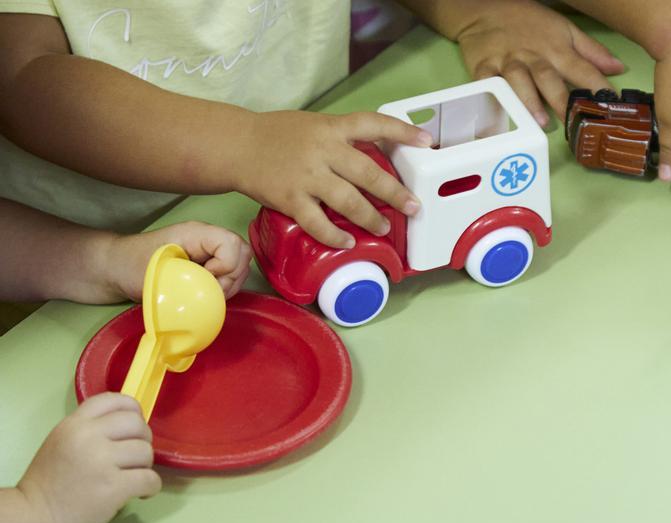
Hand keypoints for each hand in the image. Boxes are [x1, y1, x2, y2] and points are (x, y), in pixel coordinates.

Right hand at [17, 393, 160, 522]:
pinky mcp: (114, 486)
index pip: (114, 400)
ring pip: (146, 452)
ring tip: (132, 477)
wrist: (35, 517)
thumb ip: (89, 431)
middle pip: (137, 424)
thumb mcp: (61, 442)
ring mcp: (102, 461)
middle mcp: (88, 437)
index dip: (132, 410)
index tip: (133, 427)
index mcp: (74, 424)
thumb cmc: (49, 482)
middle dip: (143, 441)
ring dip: (145, 466)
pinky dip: (151, 487)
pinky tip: (140, 493)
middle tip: (134, 458)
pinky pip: (151, 479)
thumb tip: (127, 429)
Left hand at [107, 221, 252, 300]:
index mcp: (196, 234)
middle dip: (232, 277)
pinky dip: (225, 287)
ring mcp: (209, 251)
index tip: (203, 279)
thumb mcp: (159, 273)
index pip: (232, 244)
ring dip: (230, 284)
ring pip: (240, 265)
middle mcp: (207, 239)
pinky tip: (206, 294)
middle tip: (209, 290)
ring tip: (206, 294)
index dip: (225, 266)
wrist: (114, 268)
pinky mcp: (207, 263)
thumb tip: (216, 296)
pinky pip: (231, 274)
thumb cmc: (131, 266)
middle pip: (243, 253)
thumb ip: (191, 281)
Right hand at [235, 111, 432, 248]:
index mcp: (331, 128)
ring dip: (370, 218)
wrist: (235, 145)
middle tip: (414, 207)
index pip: (374, 124)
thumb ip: (343, 138)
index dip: (402, 131)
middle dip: (395, 192)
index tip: (427, 141)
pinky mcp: (290, 199)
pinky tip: (347, 243)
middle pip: (368, 173)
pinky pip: (318, 223)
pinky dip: (334, 236)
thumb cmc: (278, 135)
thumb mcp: (314, 125)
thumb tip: (378, 155)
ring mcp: (307, 176)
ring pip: (348, 202)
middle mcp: (323, 151)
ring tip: (383, 228)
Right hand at [456, 0, 624, 124]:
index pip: (581, 68)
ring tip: (540, 122)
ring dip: (529, 101)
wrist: (485, 9)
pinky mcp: (483, 66)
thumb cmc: (529, 22)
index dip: (596, 85)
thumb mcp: (564, 29)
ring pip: (518, 81)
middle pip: (549, 78)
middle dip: (562, 100)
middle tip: (575, 121)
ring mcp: (507, 62)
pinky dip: (492, 97)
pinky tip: (500, 112)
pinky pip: (487, 83)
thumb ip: (591, 51)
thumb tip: (618, 68)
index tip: (609, 103)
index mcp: (556, 49)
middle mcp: (533, 56)